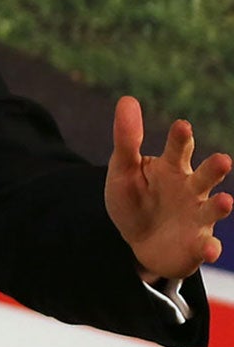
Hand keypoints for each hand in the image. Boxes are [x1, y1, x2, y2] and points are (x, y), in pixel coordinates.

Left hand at [105, 95, 232, 281]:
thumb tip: (128, 98)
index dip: (180, 138)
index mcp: (171, 167)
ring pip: (212, 209)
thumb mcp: (123, 169)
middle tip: (223, 160)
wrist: (138, 241)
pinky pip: (207, 246)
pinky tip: (208, 248)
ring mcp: (197, 217)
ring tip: (226, 201)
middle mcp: (191, 190)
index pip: (177, 149)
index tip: (182, 126)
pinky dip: (210, 248)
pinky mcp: (197, 245)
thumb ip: (126, 139)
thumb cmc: (134, 198)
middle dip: (214, 169)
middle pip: (205, 176)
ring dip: (221, 206)